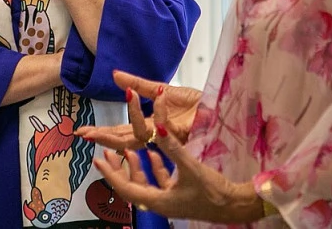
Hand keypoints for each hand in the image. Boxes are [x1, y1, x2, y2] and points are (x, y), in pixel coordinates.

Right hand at [75, 70, 199, 149]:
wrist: (220, 104)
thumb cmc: (196, 102)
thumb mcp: (163, 89)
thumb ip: (138, 84)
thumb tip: (114, 75)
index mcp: (152, 125)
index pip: (123, 132)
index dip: (103, 133)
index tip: (83, 132)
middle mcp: (157, 134)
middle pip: (126, 139)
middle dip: (104, 138)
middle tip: (85, 137)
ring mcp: (168, 135)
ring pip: (139, 136)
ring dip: (117, 132)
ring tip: (97, 132)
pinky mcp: (182, 131)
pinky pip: (162, 123)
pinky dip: (152, 109)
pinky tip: (139, 97)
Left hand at [93, 124, 263, 222]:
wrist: (235, 206)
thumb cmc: (213, 192)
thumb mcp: (190, 166)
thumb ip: (171, 146)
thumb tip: (155, 126)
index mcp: (158, 201)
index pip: (125, 188)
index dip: (110, 174)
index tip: (97, 160)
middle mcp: (160, 203)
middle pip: (131, 187)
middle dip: (118, 170)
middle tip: (105, 154)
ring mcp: (170, 200)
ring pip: (144, 184)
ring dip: (135, 168)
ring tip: (128, 152)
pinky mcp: (179, 196)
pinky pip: (159, 183)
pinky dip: (154, 169)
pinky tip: (154, 155)